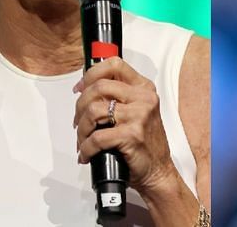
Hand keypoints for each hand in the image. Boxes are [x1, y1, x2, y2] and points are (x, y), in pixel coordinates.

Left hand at [73, 56, 180, 196]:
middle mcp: (144, 98)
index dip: (91, 74)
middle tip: (78, 121)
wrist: (158, 171)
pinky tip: (86, 154)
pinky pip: (97, 137)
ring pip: (93, 111)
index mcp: (143, 88)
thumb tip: (83, 89)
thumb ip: (116, 97)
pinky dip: (86, 148)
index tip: (80, 87)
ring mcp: (139, 116)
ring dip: (81, 129)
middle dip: (80, 105)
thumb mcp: (136, 111)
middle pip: (98, 87)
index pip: (114, 65)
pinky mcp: (132, 135)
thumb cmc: (143, 143)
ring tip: (82, 140)